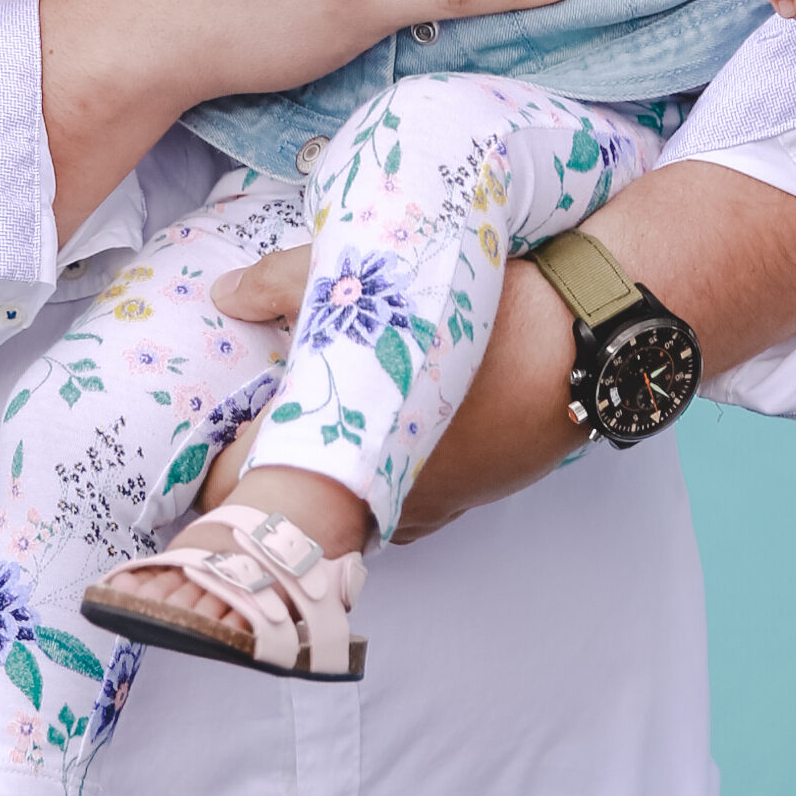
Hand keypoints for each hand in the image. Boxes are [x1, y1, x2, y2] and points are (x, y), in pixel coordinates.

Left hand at [202, 163, 795, 543]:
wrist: (603, 337)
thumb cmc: (495, 312)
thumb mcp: (391, 287)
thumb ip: (294, 286)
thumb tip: (225, 298)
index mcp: (352, 458)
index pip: (239, 493)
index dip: (208, 467)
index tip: (192, 441)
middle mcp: (383, 503)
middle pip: (289, 503)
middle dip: (263, 467)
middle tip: (246, 415)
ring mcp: (428, 508)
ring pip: (346, 501)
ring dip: (324, 467)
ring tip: (311, 409)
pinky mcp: (466, 497)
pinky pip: (397, 493)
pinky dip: (376, 466)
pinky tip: (383, 417)